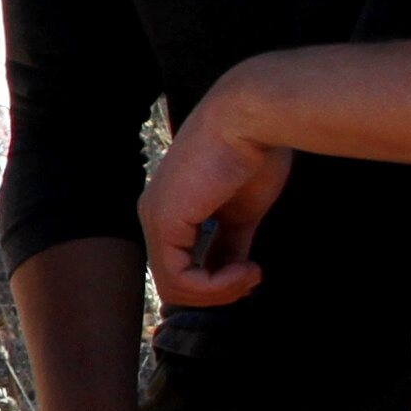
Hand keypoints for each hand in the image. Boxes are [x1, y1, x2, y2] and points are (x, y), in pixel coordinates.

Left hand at [139, 83, 297, 309]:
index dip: (218, 285)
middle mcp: (156, 216)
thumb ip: (231, 244)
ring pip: (174, 288)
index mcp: (172, 212)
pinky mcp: (164, 221)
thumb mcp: (242, 213)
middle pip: (175, 283)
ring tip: (250, 274)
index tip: (253, 273)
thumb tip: (235, 275)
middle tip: (253, 279)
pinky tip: (244, 270)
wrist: (252, 117)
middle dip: (219, 293)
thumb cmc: (255, 153)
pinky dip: (214, 287)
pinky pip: (178, 279)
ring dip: (220, 293)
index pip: (182, 269)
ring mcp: (156, 218)